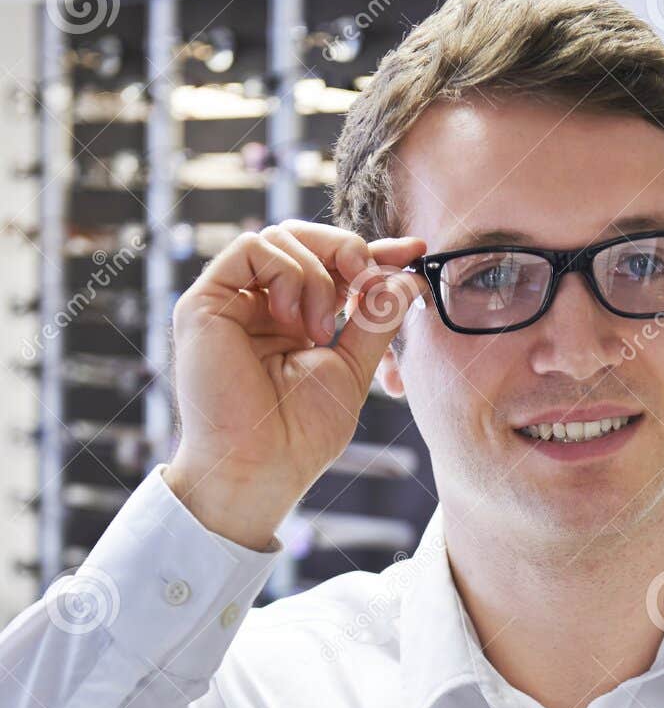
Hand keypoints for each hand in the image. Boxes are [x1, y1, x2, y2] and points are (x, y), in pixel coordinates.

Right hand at [165, 218, 429, 548]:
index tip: (414, 250)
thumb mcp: (353, 368)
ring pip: (282, 237)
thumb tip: (409, 275)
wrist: (259, 469)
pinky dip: (288, 272)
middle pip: (306, 239)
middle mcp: (261, 306)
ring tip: (321, 331)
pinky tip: (295, 320)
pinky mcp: (205, 302)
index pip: (333, 267)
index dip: (373, 253)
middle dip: (347, 249)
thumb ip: (377, 319)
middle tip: (368, 280)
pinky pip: (252, 247)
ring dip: (318, 274)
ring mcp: (232, 301)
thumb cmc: (300, 435)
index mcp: (294, 321)